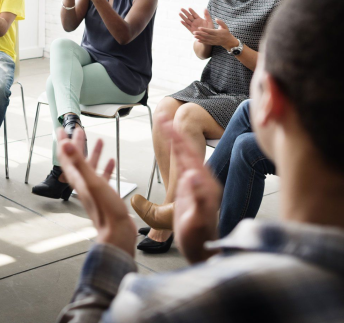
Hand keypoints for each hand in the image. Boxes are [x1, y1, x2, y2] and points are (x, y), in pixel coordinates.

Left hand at [55, 126, 137, 258]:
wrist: (117, 232)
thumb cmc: (105, 209)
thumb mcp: (92, 181)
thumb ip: (79, 162)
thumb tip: (66, 144)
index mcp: (77, 179)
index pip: (65, 156)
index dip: (63, 141)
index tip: (61, 128)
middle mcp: (82, 183)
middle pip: (76, 159)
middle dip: (77, 143)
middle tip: (78, 129)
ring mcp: (93, 189)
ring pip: (90, 167)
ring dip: (93, 153)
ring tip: (99, 140)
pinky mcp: (104, 195)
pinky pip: (102, 177)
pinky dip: (106, 167)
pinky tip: (112, 162)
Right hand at [170, 128, 220, 264]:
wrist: (203, 250)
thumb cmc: (199, 239)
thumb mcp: (196, 221)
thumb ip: (198, 198)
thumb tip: (192, 175)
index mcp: (205, 185)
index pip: (189, 155)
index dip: (178, 138)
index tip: (167, 123)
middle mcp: (203, 181)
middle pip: (187, 150)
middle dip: (175, 132)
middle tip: (162, 116)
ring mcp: (197, 184)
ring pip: (185, 155)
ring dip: (175, 139)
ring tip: (164, 124)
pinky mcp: (191, 189)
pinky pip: (182, 165)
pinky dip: (175, 152)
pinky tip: (171, 147)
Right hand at [179, 7, 209, 34]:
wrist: (208, 37)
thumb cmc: (210, 29)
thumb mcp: (209, 21)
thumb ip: (207, 15)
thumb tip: (205, 8)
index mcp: (199, 19)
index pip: (194, 14)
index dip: (192, 11)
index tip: (189, 8)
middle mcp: (195, 22)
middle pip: (189, 16)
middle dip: (185, 12)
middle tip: (181, 8)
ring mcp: (193, 26)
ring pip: (187, 20)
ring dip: (183, 17)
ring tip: (179, 13)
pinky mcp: (191, 30)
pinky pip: (187, 26)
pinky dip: (184, 24)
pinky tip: (181, 21)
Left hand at [193, 10, 236, 48]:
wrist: (228, 41)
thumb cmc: (226, 32)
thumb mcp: (225, 27)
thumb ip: (220, 22)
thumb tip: (216, 18)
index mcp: (217, 33)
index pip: (210, 31)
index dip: (204, 30)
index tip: (199, 27)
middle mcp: (215, 37)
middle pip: (206, 36)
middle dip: (200, 34)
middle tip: (194, 32)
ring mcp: (213, 41)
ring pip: (205, 40)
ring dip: (199, 38)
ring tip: (194, 36)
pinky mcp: (212, 43)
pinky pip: (207, 43)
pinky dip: (202, 42)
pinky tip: (197, 40)